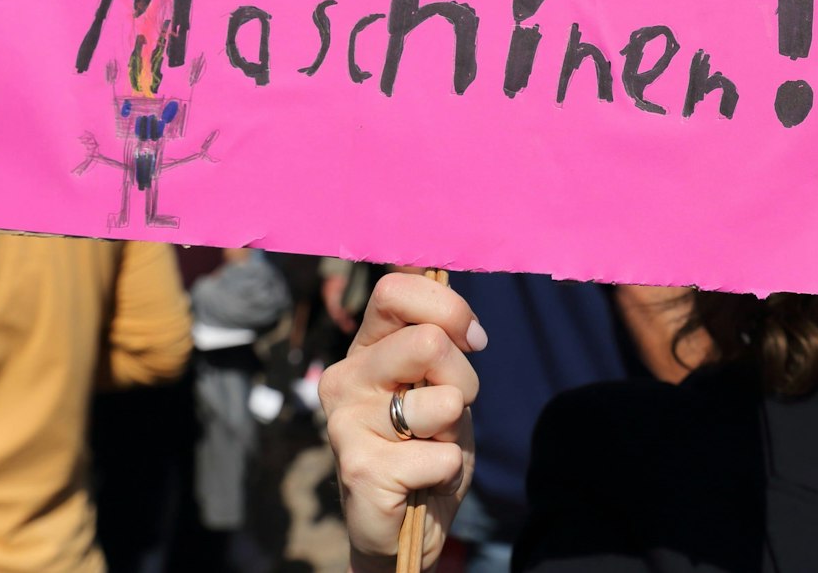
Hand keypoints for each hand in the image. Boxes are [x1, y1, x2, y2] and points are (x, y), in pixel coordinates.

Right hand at [319, 273, 486, 571]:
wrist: (406, 527)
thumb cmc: (426, 445)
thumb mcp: (441, 384)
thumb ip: (441, 343)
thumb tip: (462, 315)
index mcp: (365, 349)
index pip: (395, 291)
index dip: (449, 309)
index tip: (472, 341)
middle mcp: (345, 379)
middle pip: (429, 341)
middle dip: (463, 379)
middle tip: (449, 411)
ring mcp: (346, 424)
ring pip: (442, 400)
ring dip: (454, 429)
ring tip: (430, 446)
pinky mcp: (359, 470)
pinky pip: (441, 455)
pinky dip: (447, 470)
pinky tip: (421, 480)